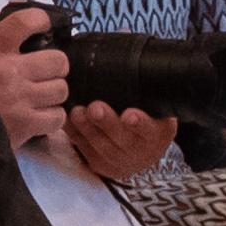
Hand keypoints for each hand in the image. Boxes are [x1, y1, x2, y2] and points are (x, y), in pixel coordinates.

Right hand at [0, 5, 71, 158]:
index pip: (26, 21)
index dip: (41, 20)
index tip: (42, 25)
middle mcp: (10, 72)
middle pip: (58, 60)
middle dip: (55, 64)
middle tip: (46, 70)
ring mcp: (20, 100)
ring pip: (61, 90)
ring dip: (54, 91)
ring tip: (43, 95)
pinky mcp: (24, 126)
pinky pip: (56, 117)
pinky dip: (52, 117)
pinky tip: (40, 115)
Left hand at [67, 99, 184, 183]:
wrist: (142, 145)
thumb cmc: (146, 115)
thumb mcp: (154, 104)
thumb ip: (144, 90)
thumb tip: (126, 61)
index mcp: (159, 133)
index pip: (150, 129)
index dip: (140, 123)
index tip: (130, 114)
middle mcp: (142, 151)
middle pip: (123, 139)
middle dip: (107, 123)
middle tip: (95, 108)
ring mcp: (121, 161)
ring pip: (101, 147)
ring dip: (86, 129)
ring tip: (77, 112)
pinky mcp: (101, 165)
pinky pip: (85, 150)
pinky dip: (74, 134)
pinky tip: (66, 120)